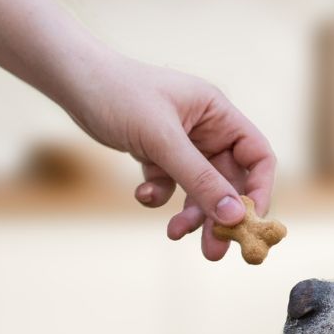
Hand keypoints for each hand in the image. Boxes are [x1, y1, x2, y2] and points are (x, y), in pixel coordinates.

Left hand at [68, 54, 276, 260]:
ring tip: (175, 234)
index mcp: (218, 114)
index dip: (259, 191)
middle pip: (229, 181)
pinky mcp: (158, 154)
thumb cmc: (120, 95)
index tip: (249, 223)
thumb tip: (234, 217)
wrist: (74, 82)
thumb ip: (199, 179)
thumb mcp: (162, 141)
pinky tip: (142, 194)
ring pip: (199, 189)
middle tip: (215, 251)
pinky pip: (170, 186)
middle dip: (220, 215)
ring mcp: (183, 143)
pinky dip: (159, 196)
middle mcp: (207, 129)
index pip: (257, 157)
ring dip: (191, 214)